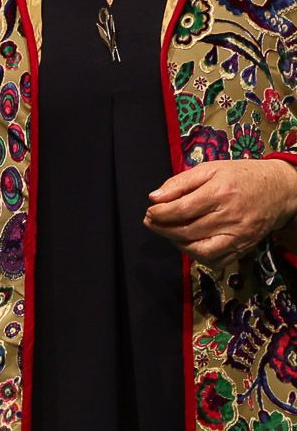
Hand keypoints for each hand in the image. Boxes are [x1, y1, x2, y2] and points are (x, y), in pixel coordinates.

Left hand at [145, 159, 296, 267]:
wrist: (280, 189)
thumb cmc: (241, 176)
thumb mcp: (210, 169)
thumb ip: (180, 182)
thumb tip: (154, 198)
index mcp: (220, 193)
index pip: (181, 210)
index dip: (159, 214)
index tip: (149, 211)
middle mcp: (230, 217)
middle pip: (187, 231)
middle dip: (162, 229)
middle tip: (151, 222)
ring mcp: (238, 236)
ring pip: (200, 251)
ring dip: (177, 244)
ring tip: (168, 232)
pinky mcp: (244, 247)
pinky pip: (217, 261)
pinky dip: (198, 256)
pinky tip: (188, 243)